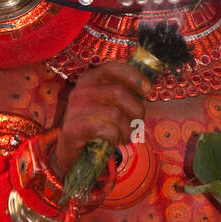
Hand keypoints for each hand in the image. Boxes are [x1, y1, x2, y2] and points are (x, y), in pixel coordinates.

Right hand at [52, 62, 150, 178]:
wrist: (72, 152)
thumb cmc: (96, 126)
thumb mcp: (108, 105)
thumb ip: (123, 95)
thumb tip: (147, 87)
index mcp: (89, 80)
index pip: (112, 69)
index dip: (133, 76)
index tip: (148, 89)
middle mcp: (80, 91)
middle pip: (118, 93)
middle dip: (136, 111)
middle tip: (137, 124)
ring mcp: (74, 109)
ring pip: (115, 114)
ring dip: (127, 130)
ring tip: (124, 137)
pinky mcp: (73, 128)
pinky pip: (106, 130)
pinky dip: (115, 138)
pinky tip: (112, 142)